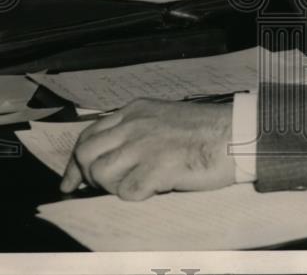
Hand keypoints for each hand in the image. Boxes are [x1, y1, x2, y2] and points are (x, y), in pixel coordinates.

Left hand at [60, 99, 235, 199]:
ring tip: (133, 186)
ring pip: (100, 173)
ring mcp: (144, 146)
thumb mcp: (163, 116)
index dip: (75, 160)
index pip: (89, 134)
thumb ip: (137, 129)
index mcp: (135, 111)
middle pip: (86, 153)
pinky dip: (134, 196)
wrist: (235, 133)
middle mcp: (134, 125)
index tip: (71, 179)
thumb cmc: (205, 129)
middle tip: (93, 189)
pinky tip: (152, 190)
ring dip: (110, 186)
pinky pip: (126, 192)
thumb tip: (113, 156)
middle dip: (84, 175)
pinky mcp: (157, 168)